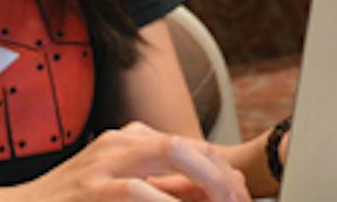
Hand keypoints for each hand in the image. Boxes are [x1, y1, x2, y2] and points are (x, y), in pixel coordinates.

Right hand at [0, 122, 248, 201]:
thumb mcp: (119, 189)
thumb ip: (160, 191)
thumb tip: (207, 196)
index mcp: (133, 141)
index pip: (195, 147)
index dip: (225, 173)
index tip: (242, 196)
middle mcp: (124, 143)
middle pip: (194, 146)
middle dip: (225, 175)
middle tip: (241, 201)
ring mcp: (108, 163)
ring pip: (176, 155)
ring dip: (210, 182)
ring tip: (229, 201)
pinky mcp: (94, 189)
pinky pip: (139, 191)